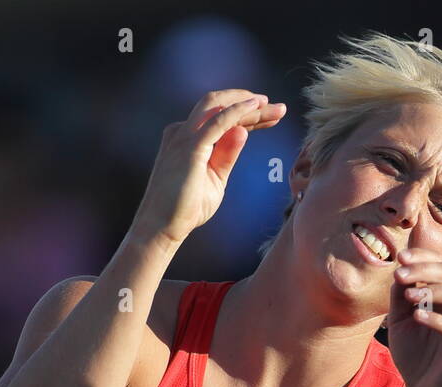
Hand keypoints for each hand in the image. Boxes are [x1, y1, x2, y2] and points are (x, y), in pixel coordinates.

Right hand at [131, 89, 285, 244]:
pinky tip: (254, 106)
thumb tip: (243, 132)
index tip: (272, 115)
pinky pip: (217, 122)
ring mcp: (184, 137)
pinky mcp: (190, 147)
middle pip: (220, 106)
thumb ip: (227, 155)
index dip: (248, 115)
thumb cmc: (186, 208)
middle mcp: (183, 131)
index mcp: (188, 139)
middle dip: (251, 104)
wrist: (162, 227)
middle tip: (280, 108)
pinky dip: (237, 111)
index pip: (221, 118)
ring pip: (219, 107)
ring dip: (247, 104)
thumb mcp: (215, 179)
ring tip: (272, 106)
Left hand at [384, 247, 441, 386]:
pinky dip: (439, 320)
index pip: (441, 267)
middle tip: (401, 272)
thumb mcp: (400, 322)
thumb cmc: (415, 356)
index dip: (423, 258)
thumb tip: (398, 272)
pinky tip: (418, 317)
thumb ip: (400, 298)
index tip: (400, 257)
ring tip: (409, 294)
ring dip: (433, 291)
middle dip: (425, 270)